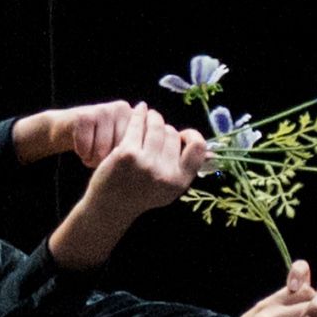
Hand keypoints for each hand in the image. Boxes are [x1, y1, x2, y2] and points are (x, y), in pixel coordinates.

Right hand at [16, 101, 137, 165]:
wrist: (67, 129)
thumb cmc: (98, 144)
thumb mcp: (122, 147)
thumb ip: (137, 149)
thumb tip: (145, 167)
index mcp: (137, 118)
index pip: (136, 147)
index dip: (122, 160)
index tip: (114, 160)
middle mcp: (123, 110)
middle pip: (120, 150)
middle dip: (108, 160)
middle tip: (100, 158)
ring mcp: (105, 110)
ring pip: (103, 150)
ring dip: (93, 158)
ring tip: (91, 154)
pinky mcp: (85, 115)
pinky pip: (86, 146)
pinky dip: (82, 153)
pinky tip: (81, 148)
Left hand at [49, 104, 208, 266]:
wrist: (109, 207)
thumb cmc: (139, 195)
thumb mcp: (168, 189)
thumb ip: (184, 169)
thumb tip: (207, 148)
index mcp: (179, 182)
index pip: (198, 148)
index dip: (192, 135)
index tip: (182, 134)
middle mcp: (165, 173)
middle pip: (173, 135)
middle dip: (165, 129)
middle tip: (156, 128)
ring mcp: (146, 163)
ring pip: (157, 127)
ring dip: (153, 117)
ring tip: (148, 115)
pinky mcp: (127, 154)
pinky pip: (137, 126)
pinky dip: (139, 114)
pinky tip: (139, 109)